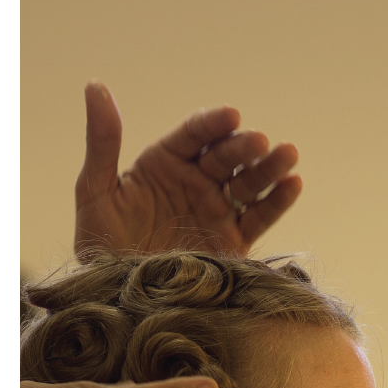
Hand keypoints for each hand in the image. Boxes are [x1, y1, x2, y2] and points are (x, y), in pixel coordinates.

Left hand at [74, 82, 302, 259]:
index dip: (213, 123)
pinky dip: (277, 202)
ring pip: (248, 183)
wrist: (120, 301)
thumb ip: (102, 142)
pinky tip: (293, 184)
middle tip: (258, 141)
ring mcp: (216, 211)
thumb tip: (95, 85)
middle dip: (244, 147)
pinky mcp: (232, 242)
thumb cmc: (101, 245)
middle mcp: (195, 182)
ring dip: (269, 167)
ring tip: (288, 154)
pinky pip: (259, 218)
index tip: (231, 116)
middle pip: (226, 156)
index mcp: (164, 163)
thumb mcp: (95, 192)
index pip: (194, 134)